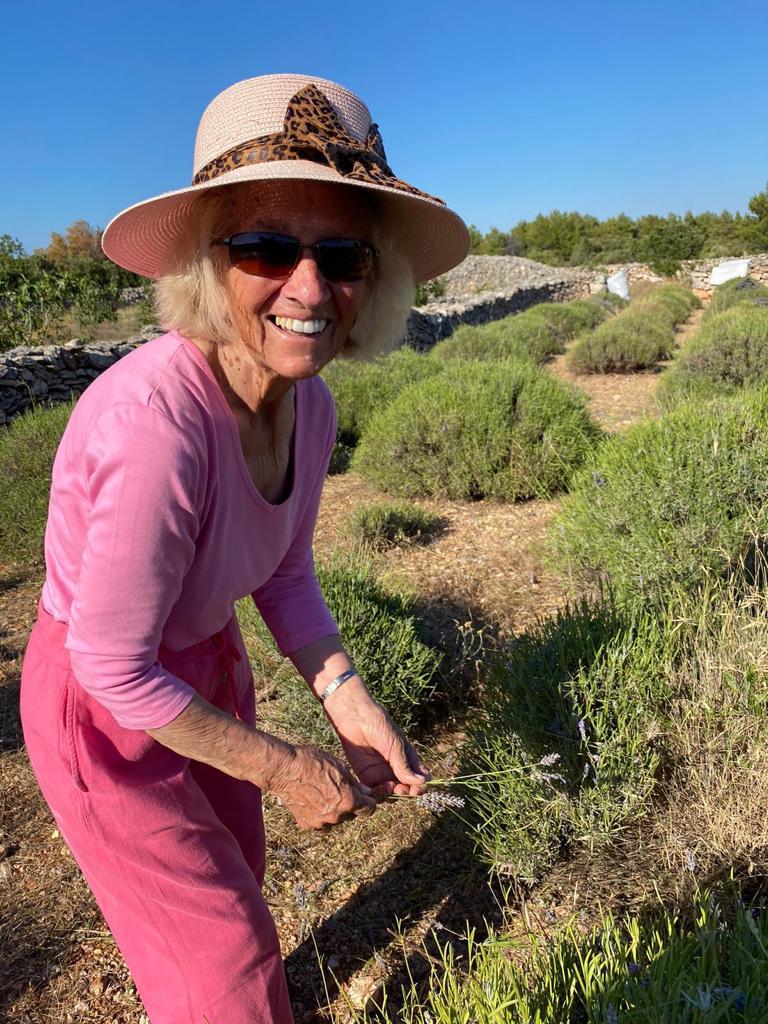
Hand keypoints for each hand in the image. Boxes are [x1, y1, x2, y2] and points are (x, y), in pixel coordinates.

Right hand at [266, 743, 376, 830]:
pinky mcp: (307, 825)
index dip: (368, 801)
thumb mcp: (339, 766)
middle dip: (350, 804)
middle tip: (340, 789)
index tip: (365, 796)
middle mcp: (336, 816)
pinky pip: (320, 823)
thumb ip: (355, 783)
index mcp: (348, 801)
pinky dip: (320, 814)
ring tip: (324, 793)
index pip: (369, 809)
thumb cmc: (312, 763)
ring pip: (336, 819)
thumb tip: (366, 793)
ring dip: (335, 810)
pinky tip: (314, 800)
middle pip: (352, 814)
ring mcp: (320, 822)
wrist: (284, 770)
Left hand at [324, 681, 430, 799]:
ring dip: (394, 794)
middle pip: (406, 787)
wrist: (354, 718)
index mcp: (407, 757)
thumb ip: (405, 766)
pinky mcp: (366, 776)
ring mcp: (381, 772)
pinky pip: (375, 792)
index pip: (419, 776)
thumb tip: (422, 782)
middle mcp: (396, 767)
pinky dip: (379, 795)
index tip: (417, 789)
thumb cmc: (379, 726)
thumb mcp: (395, 745)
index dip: (420, 785)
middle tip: (402, 789)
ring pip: (392, 792)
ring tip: (390, 787)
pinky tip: (379, 790)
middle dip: (407, 791)